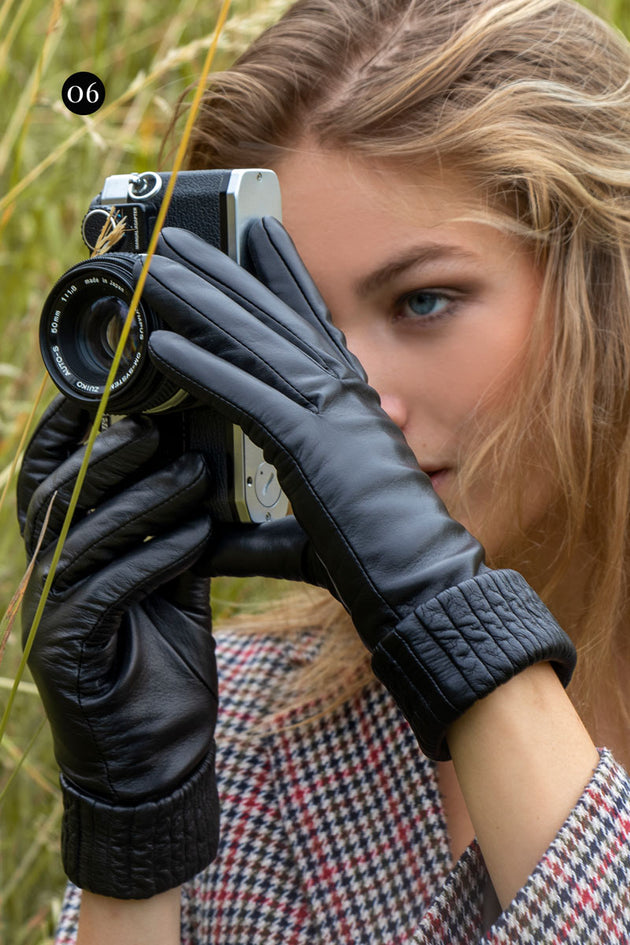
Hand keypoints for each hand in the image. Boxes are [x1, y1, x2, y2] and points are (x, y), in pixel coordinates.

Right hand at [17, 397, 218, 898]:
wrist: (155, 759)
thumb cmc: (162, 664)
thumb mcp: (171, 584)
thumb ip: (172, 529)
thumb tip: (200, 462)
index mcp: (62, 553)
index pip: (49, 478)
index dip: (67, 431)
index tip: (106, 388)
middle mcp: (44, 576)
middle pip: (58, 495)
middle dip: (104, 453)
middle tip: (155, 422)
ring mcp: (49, 613)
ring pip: (83, 535)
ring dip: (142, 499)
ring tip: (194, 473)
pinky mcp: (68, 648)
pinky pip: (109, 588)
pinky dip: (156, 556)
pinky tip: (197, 536)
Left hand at [142, 222, 575, 759]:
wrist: (424, 586)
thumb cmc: (376, 562)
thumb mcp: (301, 540)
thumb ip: (249, 535)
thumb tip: (205, 543)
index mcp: (350, 406)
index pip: (310, 327)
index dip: (281, 276)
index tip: (255, 236)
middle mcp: (342, 395)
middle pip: (272, 318)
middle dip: (221, 273)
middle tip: (177, 240)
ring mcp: (330, 415)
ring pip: (254, 342)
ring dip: (200, 300)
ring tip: (158, 264)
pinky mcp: (311, 444)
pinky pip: (247, 394)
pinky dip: (203, 367)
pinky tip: (162, 344)